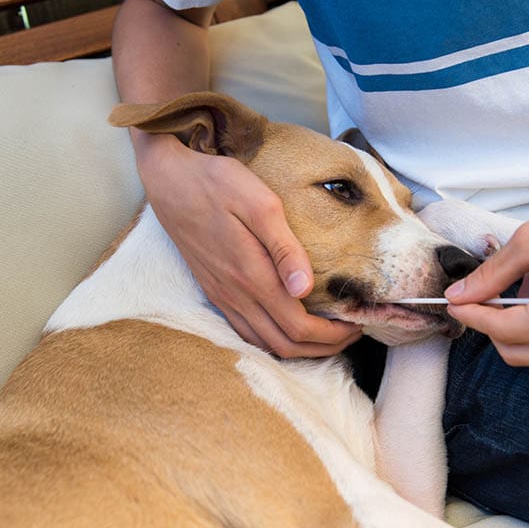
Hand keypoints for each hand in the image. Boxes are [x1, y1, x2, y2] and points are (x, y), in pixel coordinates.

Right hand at [135, 133, 361, 356]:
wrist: (170, 180)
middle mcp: (235, 294)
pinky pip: (246, 331)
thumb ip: (284, 248)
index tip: (358, 324)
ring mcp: (222, 296)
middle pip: (285, 345)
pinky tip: (289, 323)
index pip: (299, 327)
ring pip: (264, 343)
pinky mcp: (214, 290)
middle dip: (324, 347)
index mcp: (252, 276)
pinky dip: (274, 338)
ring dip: (300, 347)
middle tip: (352, 332)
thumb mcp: (259, 204)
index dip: (333, 335)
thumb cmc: (217, 184)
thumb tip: (305, 288)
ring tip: (328, 332)